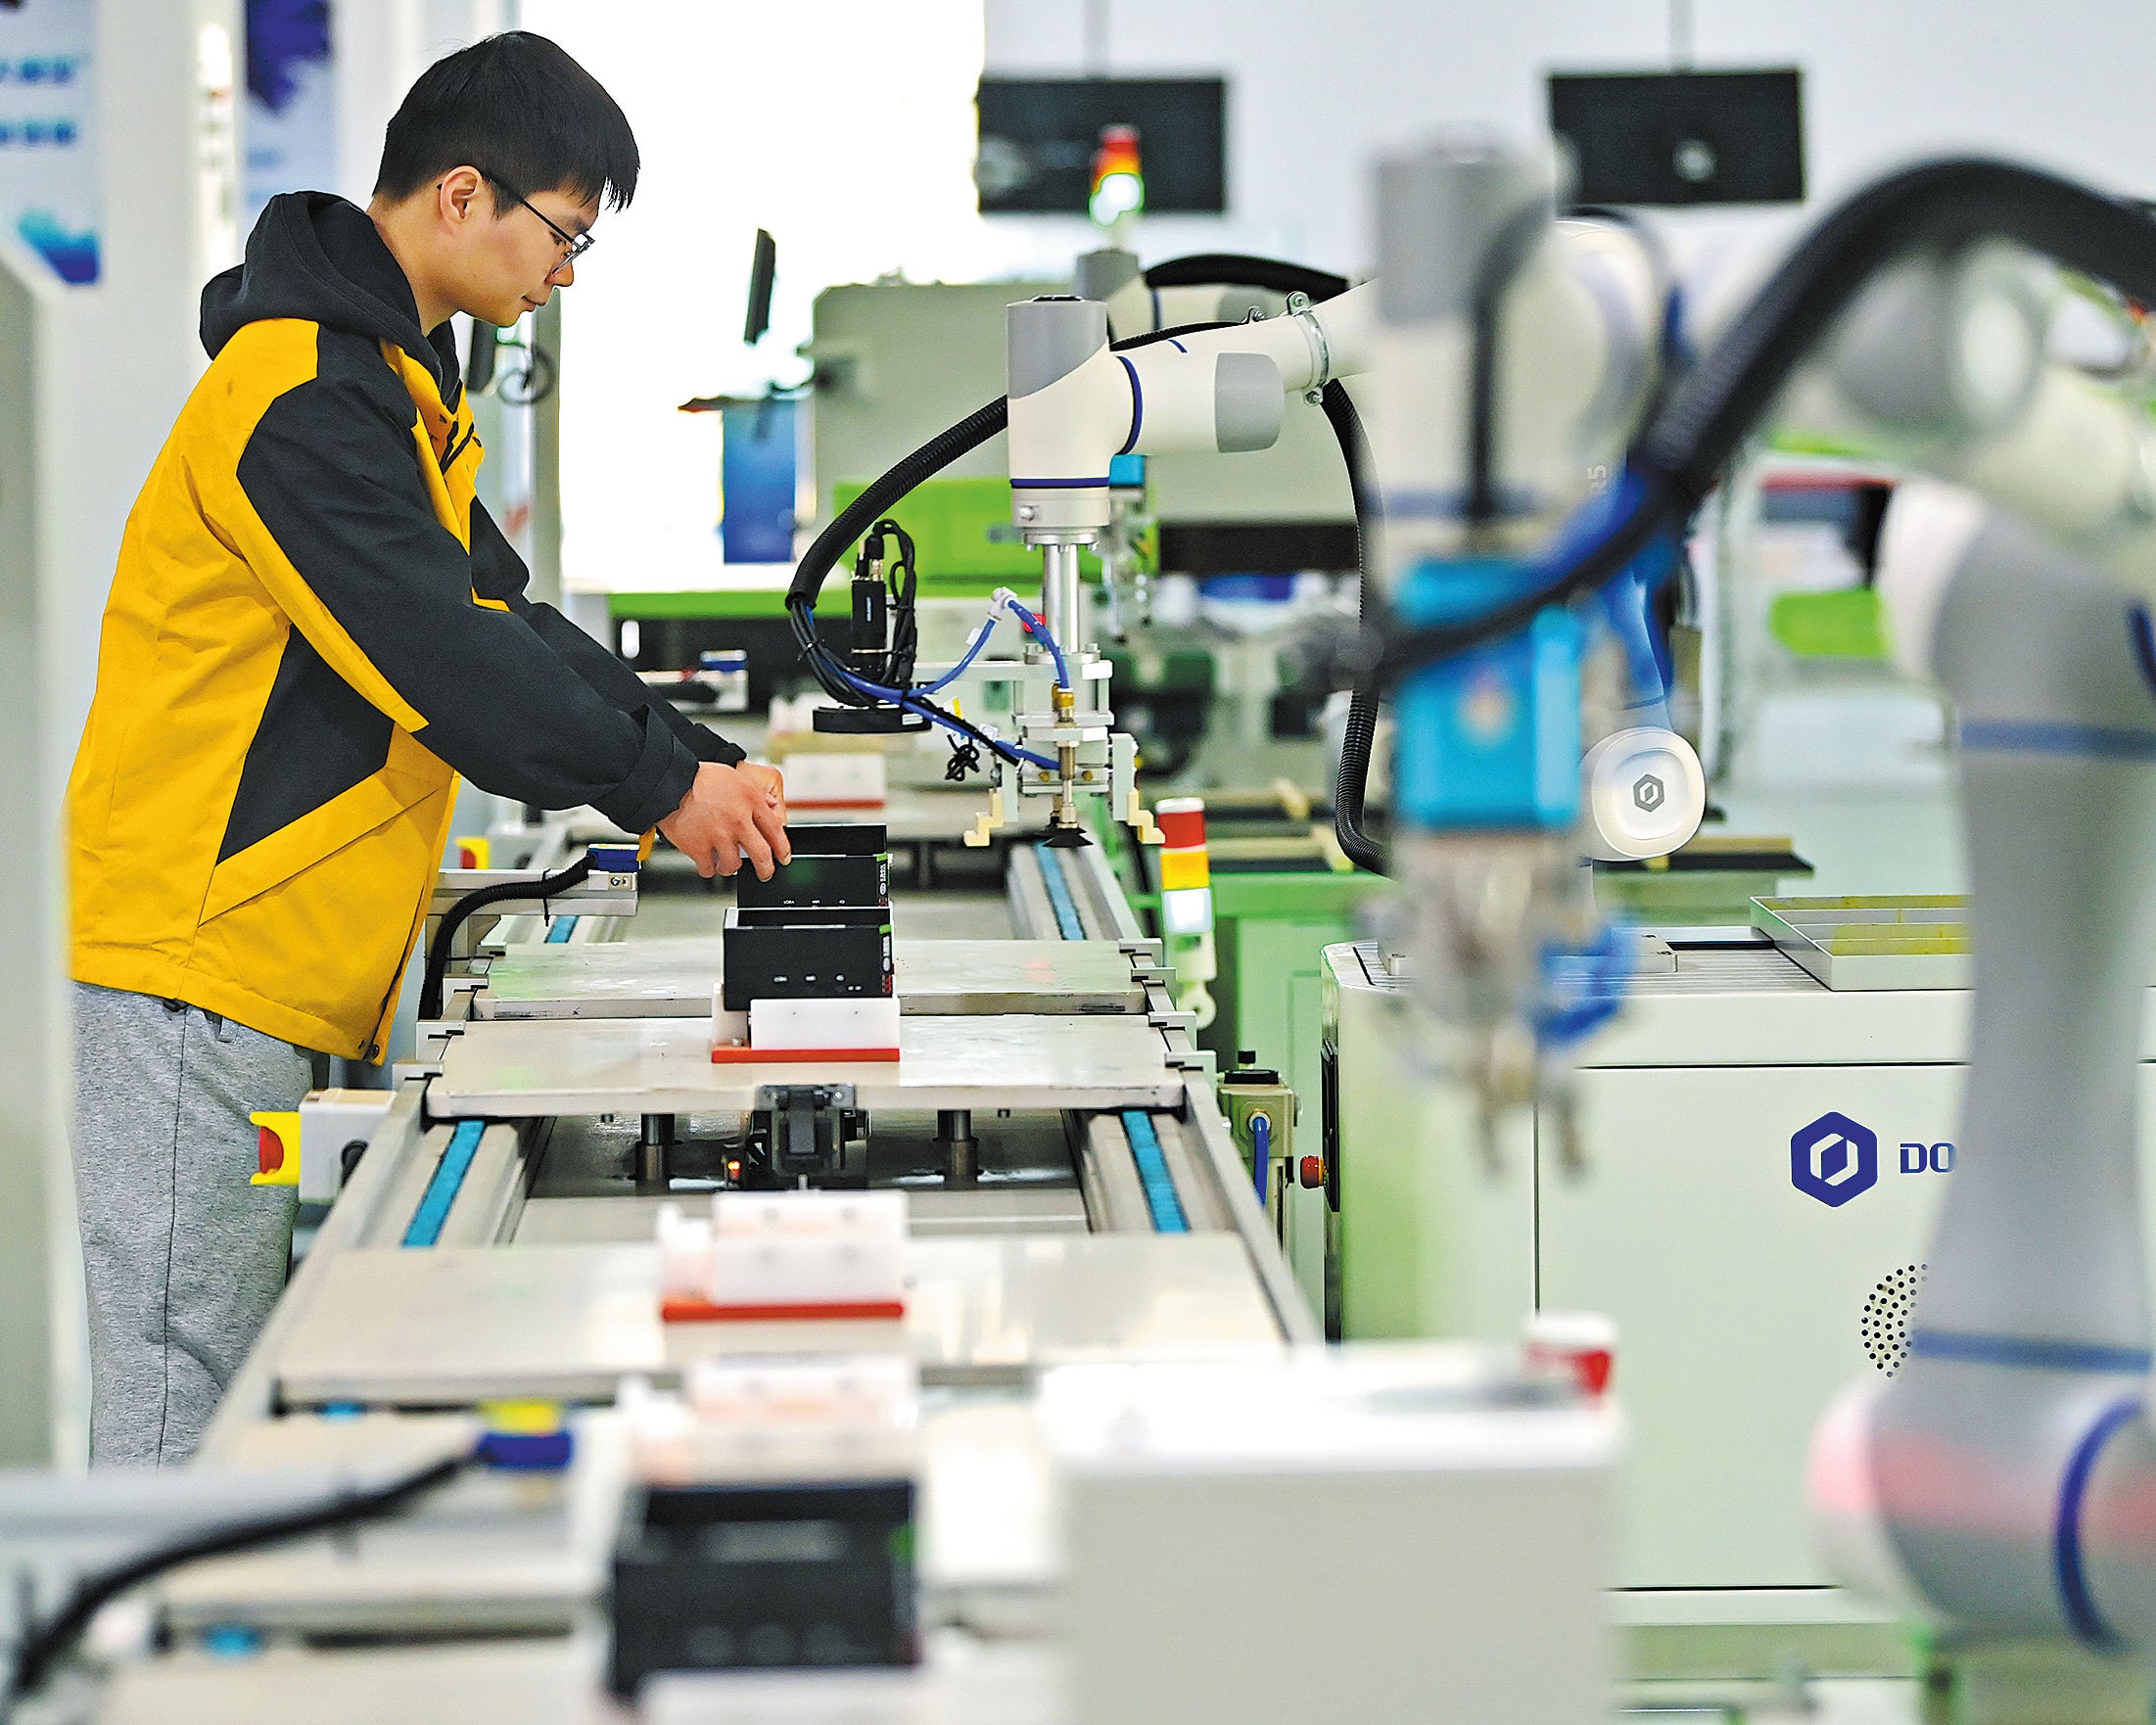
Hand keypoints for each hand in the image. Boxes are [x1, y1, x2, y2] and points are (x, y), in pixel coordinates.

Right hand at [657, 761, 792, 879]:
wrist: (669, 781)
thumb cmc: (700, 777)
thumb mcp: (737, 776)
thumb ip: (757, 794)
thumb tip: (772, 806)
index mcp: (750, 801)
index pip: (775, 830)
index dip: (783, 848)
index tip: (783, 857)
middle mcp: (738, 820)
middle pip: (761, 855)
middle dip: (766, 869)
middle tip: (765, 873)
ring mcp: (718, 836)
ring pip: (734, 866)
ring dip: (731, 867)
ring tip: (726, 862)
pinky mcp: (698, 847)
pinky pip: (709, 869)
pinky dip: (709, 869)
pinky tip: (708, 862)